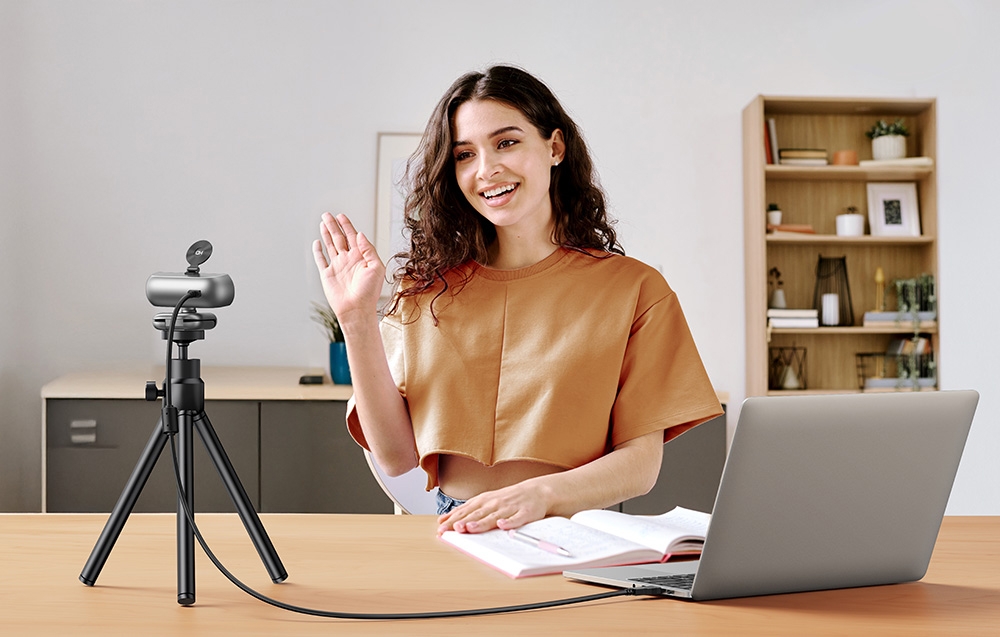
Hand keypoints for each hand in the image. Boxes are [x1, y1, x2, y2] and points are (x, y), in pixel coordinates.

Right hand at [312, 213, 385, 325]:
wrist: (356, 309)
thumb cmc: (369, 292)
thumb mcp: (376, 268)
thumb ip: (368, 249)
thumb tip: (360, 234)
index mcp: (361, 257)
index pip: (353, 237)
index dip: (347, 225)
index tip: (341, 216)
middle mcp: (348, 260)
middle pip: (340, 238)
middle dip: (334, 226)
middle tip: (328, 214)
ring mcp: (337, 267)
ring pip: (330, 245)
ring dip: (326, 234)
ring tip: (323, 222)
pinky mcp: (327, 275)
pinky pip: (321, 260)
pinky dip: (318, 251)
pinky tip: (317, 242)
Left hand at [436, 481, 551, 534]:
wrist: (536, 491)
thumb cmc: (507, 499)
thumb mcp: (485, 501)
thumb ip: (466, 511)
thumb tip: (444, 520)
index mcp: (484, 501)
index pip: (465, 511)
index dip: (453, 520)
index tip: (441, 529)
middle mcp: (494, 503)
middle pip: (476, 515)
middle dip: (462, 522)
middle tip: (450, 529)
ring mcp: (509, 508)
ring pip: (493, 517)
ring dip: (481, 523)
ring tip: (470, 528)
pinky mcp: (525, 513)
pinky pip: (517, 520)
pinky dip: (510, 523)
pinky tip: (502, 526)